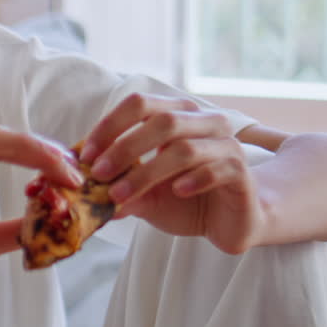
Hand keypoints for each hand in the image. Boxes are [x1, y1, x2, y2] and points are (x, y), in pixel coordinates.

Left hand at [81, 93, 262, 254]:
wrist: (231, 222)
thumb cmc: (185, 201)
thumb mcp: (146, 196)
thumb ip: (121, 189)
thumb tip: (86, 194)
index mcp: (176, 115)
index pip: (139, 104)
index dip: (110, 126)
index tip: (85, 156)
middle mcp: (203, 122)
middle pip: (162, 121)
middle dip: (124, 148)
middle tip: (98, 175)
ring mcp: (226, 144)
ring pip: (184, 149)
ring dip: (147, 173)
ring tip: (122, 195)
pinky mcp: (241, 171)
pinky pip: (217, 168)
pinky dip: (192, 179)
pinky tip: (177, 192)